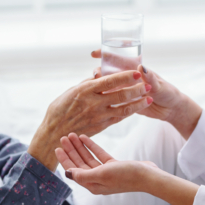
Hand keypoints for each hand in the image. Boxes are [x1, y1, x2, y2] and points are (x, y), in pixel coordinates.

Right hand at [29, 71, 152, 171]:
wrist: (55, 132)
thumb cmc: (60, 108)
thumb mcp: (72, 90)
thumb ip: (89, 83)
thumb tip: (101, 73)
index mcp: (86, 90)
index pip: (110, 81)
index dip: (126, 76)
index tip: (137, 72)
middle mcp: (94, 103)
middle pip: (121, 95)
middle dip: (137, 89)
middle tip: (149, 84)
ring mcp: (99, 116)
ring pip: (124, 108)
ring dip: (138, 102)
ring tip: (149, 97)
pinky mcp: (102, 126)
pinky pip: (119, 118)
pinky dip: (130, 112)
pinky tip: (137, 107)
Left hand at [55, 133, 160, 194]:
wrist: (148, 176)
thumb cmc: (126, 176)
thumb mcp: (102, 174)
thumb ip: (84, 174)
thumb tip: (67, 173)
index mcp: (92, 184)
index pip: (73, 171)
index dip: (65, 159)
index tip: (57, 148)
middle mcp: (97, 179)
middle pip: (79, 163)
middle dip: (71, 151)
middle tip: (63, 137)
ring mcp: (105, 172)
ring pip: (88, 158)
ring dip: (80, 147)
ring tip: (72, 135)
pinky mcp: (114, 166)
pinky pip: (98, 155)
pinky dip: (91, 146)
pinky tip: (85, 138)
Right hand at [92, 50, 201, 138]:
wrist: (171, 109)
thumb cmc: (168, 92)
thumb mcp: (160, 86)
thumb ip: (151, 78)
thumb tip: (140, 68)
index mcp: (135, 69)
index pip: (118, 57)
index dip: (105, 53)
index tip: (94, 53)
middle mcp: (128, 78)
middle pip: (109, 71)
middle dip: (99, 71)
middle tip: (95, 75)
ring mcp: (125, 90)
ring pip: (108, 86)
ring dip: (100, 86)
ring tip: (95, 89)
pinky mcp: (125, 102)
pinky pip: (113, 99)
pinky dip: (106, 99)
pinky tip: (99, 103)